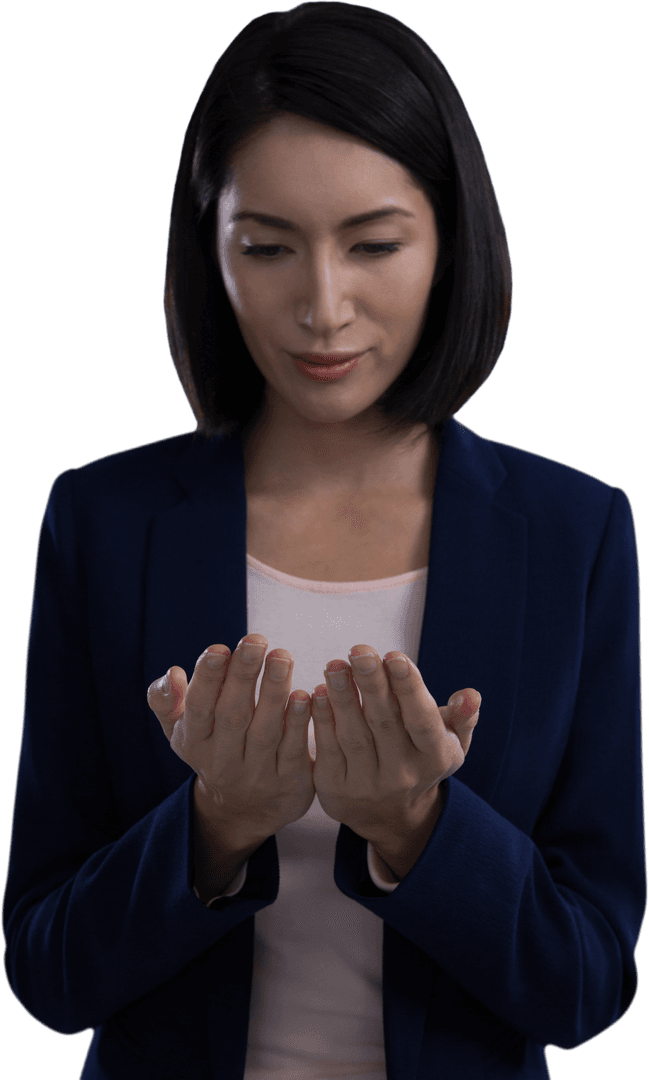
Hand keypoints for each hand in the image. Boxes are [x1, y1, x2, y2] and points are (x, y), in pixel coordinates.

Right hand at [147, 635, 315, 838]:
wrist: (245, 810)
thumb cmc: (214, 748)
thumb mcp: (182, 730)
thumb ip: (167, 701)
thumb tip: (172, 674)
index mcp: (194, 743)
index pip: (198, 709)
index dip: (208, 680)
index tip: (219, 649)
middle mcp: (224, 762)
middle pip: (233, 716)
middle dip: (244, 676)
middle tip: (255, 640)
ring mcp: (257, 775)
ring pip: (265, 732)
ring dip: (274, 692)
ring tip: (281, 657)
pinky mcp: (290, 782)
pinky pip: (294, 750)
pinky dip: (300, 723)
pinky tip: (306, 695)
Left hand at [309, 644, 479, 845]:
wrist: (391, 816)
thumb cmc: (421, 760)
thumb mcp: (450, 743)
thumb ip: (462, 717)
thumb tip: (470, 695)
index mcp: (434, 757)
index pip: (422, 720)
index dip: (408, 688)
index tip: (394, 656)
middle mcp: (402, 774)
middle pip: (385, 723)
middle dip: (371, 684)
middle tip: (359, 651)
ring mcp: (368, 784)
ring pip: (354, 735)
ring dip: (342, 697)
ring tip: (335, 665)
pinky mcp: (336, 790)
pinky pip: (328, 750)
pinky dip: (322, 721)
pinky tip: (316, 692)